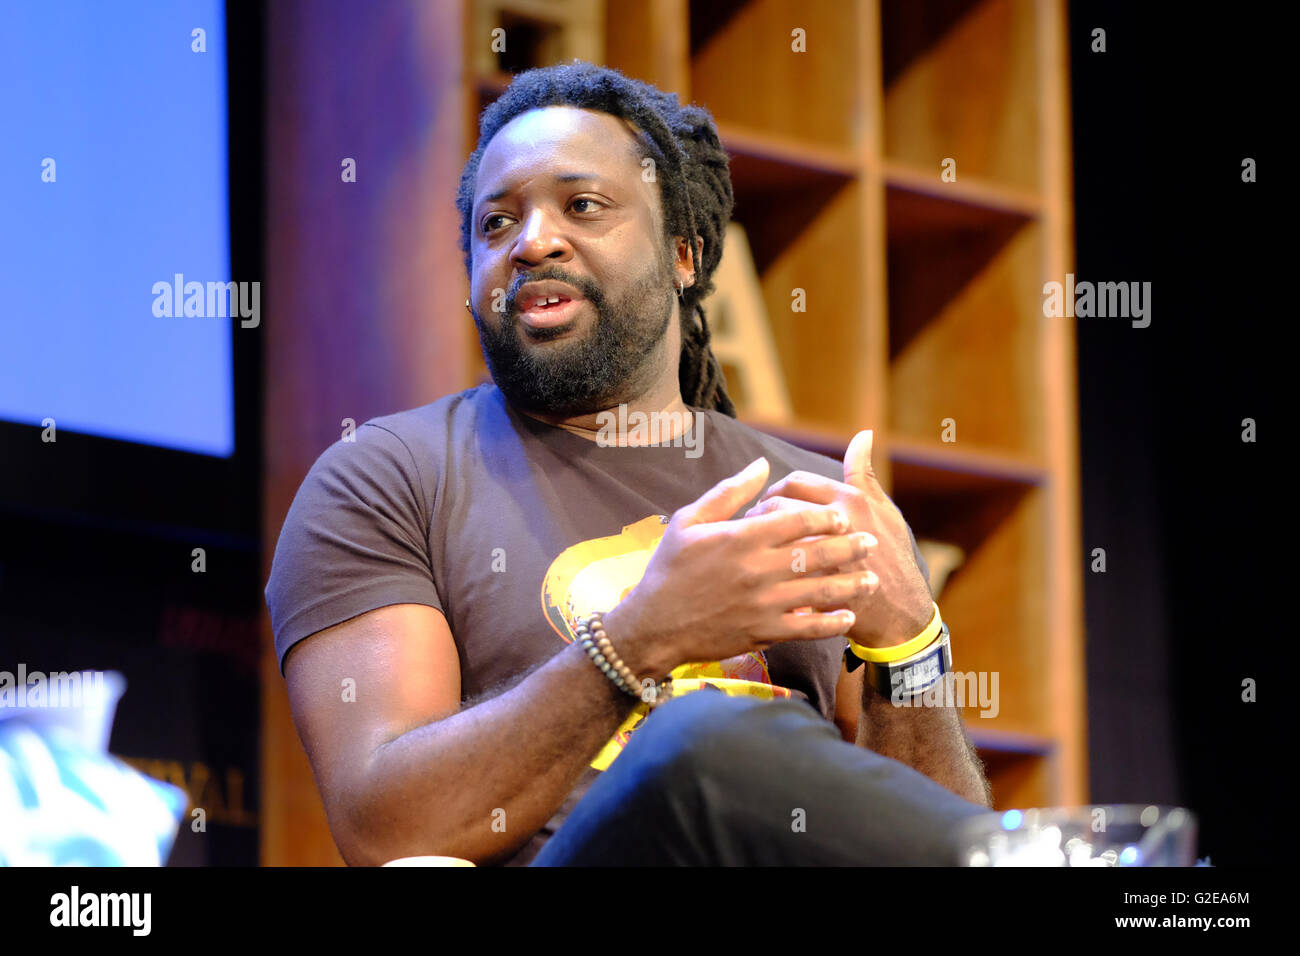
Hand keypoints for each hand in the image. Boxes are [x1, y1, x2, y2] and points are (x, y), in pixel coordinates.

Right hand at [606, 456, 877, 677]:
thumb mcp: (688, 520)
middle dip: (849, 546)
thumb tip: (762, 465)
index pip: (796, 520)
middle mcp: (756, 569)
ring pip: (819, 590)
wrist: (653, 626)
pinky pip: (807, 627)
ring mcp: (762, 603)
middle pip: (816, 552)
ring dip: (851, 584)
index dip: (825, 516)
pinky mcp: (762, 633)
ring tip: (872, 579)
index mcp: (740, 537)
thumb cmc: (669, 569)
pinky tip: (847, 616)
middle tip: (870, 542)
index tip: (842, 515)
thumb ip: (728, 493)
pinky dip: (831, 622)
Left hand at [744, 430, 932, 647]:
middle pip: (778, 505)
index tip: (771, 502)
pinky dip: (767, 569)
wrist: (900, 613)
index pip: (795, 482)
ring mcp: (824, 556)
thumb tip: (862, 435)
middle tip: (755, 525)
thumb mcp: (884, 511)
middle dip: (760, 513)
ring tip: (756, 546)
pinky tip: (763, 572)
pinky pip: (777, 568)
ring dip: (758, 540)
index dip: (777, 490)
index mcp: (849, 501)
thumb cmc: (892, 556)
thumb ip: (864, 474)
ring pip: (773, 536)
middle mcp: (836, 524)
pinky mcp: (814, 585)